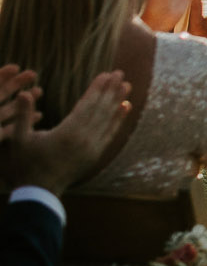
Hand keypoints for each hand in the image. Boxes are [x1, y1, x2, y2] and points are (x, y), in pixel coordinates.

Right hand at [0, 69, 130, 195]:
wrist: (40, 192)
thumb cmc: (27, 165)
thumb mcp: (20, 140)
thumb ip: (24, 115)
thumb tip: (24, 93)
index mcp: (67, 132)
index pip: (87, 105)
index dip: (97, 88)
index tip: (106, 74)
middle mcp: (84, 138)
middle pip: (101, 109)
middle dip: (111, 90)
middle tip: (120, 73)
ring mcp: (92, 147)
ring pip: (108, 120)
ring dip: (118, 101)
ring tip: (127, 85)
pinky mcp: (96, 155)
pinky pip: (111, 133)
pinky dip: (119, 119)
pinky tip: (126, 107)